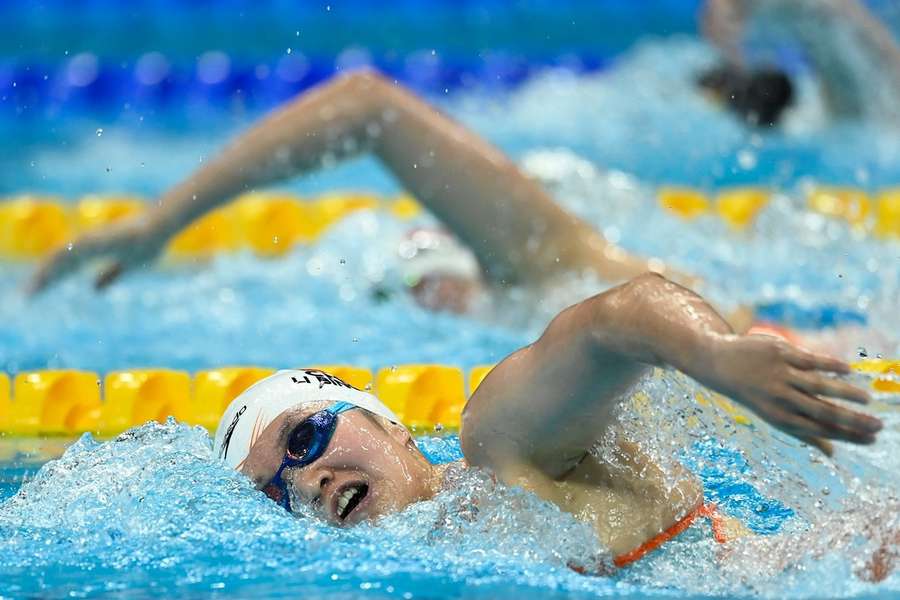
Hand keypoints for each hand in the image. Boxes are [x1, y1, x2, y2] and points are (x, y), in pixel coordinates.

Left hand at [26, 215, 166, 294]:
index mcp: (92, 251)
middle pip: (59, 263)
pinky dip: (60, 260)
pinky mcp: (95, 237)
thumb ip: (110, 276)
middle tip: (28, 296)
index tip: (38, 293)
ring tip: (34, 287)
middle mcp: (87, 244)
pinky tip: (49, 270)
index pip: (66, 267)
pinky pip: (72, 250)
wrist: (159, 229)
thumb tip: (95, 290)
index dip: (52, 280)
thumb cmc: (147, 244)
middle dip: (43, 279)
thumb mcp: (127, 267)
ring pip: (61, 256)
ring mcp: (90, 239)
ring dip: (47, 272)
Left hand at [703, 334, 881, 454]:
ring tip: (868, 400)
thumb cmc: (753, 393)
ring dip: (846, 393)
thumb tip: (833, 454)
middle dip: (854, 421)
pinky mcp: (780, 353)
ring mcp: (780, 375)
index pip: (821, 430)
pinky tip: (849, 370)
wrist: (717, 363)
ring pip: (819, 386)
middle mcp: (781, 399)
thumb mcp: (774, 415)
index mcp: (781, 418)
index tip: (873, 439)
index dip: (848, 436)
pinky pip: (810, 360)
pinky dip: (830, 365)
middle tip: (880, 426)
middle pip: (823, 412)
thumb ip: (805, 433)